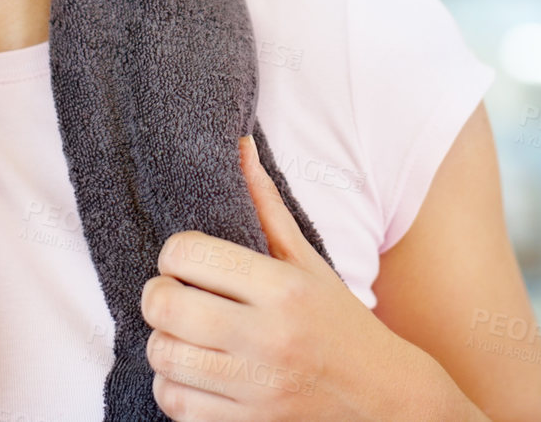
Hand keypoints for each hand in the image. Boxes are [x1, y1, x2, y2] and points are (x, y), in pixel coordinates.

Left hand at [143, 136, 450, 420]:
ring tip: (181, 335)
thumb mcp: (308, 261)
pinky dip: (172, 386)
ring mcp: (257, 387)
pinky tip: (192, 372)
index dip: (173, 254)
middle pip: (165, 306)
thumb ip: (266, 206)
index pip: (187, 254)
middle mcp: (268, 337)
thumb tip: (240, 146)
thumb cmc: (340, 323)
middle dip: (157, 297)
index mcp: (284, 288)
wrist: (383, 400)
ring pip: (164, 357)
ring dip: (162, 343)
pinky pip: (176, 402)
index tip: (184, 262)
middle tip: (170, 296)